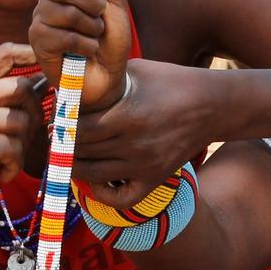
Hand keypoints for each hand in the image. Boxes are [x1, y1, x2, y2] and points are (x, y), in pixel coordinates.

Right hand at [0, 43, 44, 240]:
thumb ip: (2, 98)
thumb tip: (44, 81)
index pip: (2, 53)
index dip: (29, 52)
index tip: (48, 65)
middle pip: (22, 87)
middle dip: (35, 113)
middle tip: (25, 137)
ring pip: (22, 122)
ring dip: (22, 147)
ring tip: (5, 159)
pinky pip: (15, 148)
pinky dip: (14, 165)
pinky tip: (0, 173)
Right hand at [28, 0, 130, 109]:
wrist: (108, 78)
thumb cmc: (109, 41)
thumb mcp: (115, 0)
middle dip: (93, 2)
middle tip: (99, 17)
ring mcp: (40, 19)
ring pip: (65, 9)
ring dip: (92, 26)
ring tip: (93, 37)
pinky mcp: (38, 42)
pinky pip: (64, 34)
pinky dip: (85, 44)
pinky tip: (85, 52)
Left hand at [73, 59, 214, 208]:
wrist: (213, 106)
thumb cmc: (173, 81)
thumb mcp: (137, 70)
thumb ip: (105, 79)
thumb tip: (73, 82)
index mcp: (128, 116)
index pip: (78, 129)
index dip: (61, 124)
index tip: (58, 116)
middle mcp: (134, 145)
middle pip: (81, 152)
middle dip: (64, 143)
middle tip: (58, 134)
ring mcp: (145, 165)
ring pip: (93, 176)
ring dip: (75, 165)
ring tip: (70, 153)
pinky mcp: (155, 178)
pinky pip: (120, 199)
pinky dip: (102, 193)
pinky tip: (97, 178)